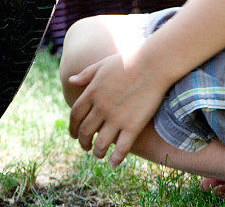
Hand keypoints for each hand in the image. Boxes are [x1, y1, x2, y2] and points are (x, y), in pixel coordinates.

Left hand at [67, 50, 169, 166]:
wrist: (154, 64)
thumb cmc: (129, 61)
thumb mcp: (103, 64)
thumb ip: (85, 74)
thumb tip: (70, 81)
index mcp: (92, 92)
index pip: (75, 116)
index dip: (72, 128)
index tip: (74, 134)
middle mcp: (101, 107)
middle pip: (85, 132)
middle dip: (83, 142)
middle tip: (86, 147)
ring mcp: (117, 118)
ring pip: (100, 144)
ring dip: (97, 152)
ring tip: (98, 154)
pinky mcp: (133, 126)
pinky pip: (121, 149)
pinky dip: (115, 159)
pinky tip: (114, 162)